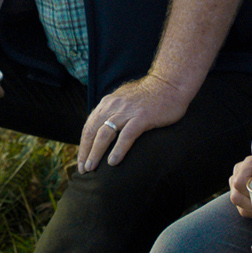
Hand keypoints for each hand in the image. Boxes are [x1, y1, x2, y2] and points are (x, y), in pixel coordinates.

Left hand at [77, 74, 193, 171]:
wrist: (170, 83)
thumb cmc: (150, 95)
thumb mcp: (125, 100)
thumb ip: (114, 111)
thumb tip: (105, 127)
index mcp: (108, 103)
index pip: (89, 126)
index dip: (83, 145)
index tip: (81, 160)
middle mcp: (113, 106)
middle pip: (92, 131)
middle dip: (85, 152)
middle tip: (83, 169)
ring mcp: (127, 111)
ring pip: (105, 134)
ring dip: (96, 153)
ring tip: (92, 168)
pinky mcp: (142, 117)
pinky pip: (126, 135)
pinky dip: (118, 149)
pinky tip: (113, 162)